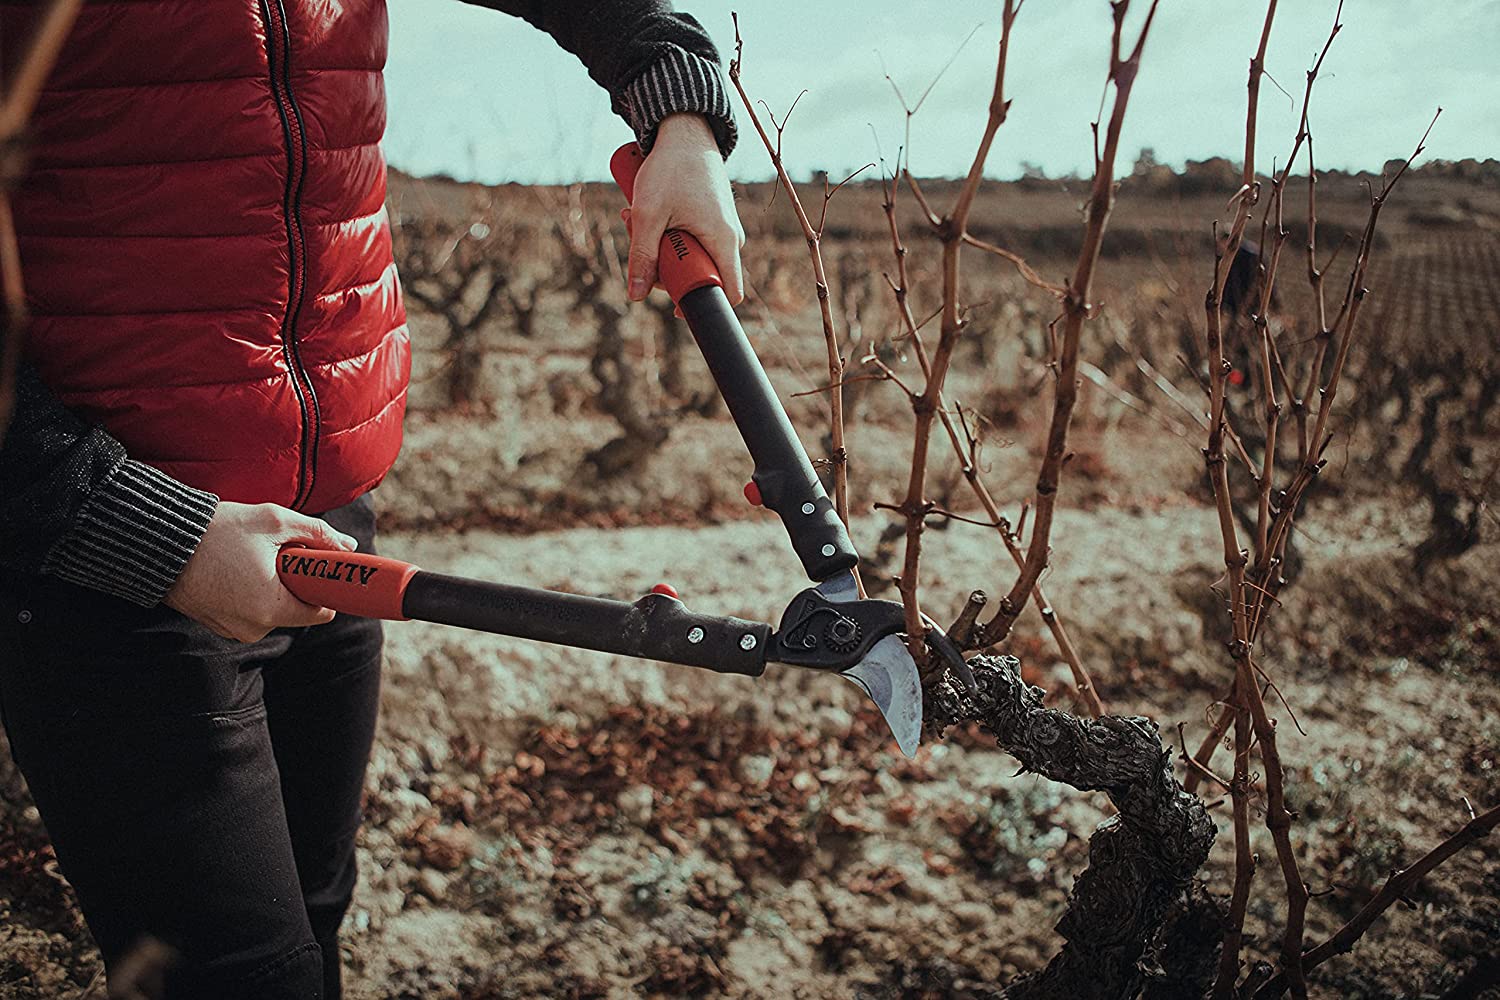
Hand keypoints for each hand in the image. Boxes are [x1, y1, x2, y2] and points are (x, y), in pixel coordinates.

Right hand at [164, 501, 358, 641]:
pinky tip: (234, 567)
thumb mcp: (274, 521)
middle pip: (296, 609)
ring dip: (271, 585)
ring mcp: (232, 629)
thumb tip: (348, 546)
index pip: (321, 611)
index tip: (319, 566)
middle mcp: (253, 628)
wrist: (158, 541)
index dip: (324, 587)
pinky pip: (248, 610)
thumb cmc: (217, 530)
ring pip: (272, 608)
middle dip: (295, 581)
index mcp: (271, 608)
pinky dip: (249, 591)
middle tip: (277, 552)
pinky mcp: (216, 624)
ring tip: (249, 557)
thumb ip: (318, 534)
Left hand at [625, 113, 745, 304]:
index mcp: (724, 240)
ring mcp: (722, 227)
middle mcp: (730, 237)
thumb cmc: (670, 167)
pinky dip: (668, 233)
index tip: (674, 303)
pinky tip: (649, 214)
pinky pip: (692, 239)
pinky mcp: (712, 218)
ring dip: (661, 247)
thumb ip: (642, 255)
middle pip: (701, 275)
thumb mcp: (649, 214)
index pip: (731, 293)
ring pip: (691, 256)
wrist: (684, 130)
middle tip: (640, 243)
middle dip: (666, 268)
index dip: (704, 304)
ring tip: (636, 218)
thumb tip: (636, 296)